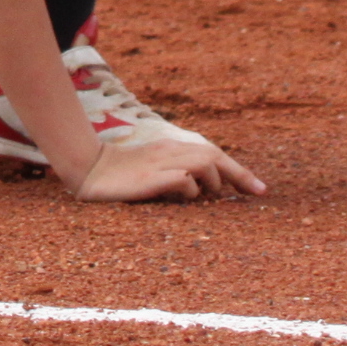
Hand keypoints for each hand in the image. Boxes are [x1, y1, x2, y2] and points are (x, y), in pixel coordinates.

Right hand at [68, 131, 266, 203]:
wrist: (86, 170)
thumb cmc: (119, 176)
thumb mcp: (153, 174)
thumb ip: (177, 177)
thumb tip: (202, 190)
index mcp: (171, 149)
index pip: (213, 153)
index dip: (239, 171)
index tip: (260, 189)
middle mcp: (170, 152)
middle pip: (214, 155)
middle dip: (239, 174)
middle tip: (256, 193)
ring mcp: (160, 164)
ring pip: (204, 162)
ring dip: (214, 181)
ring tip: (206, 196)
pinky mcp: (150, 178)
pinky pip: (183, 178)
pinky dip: (191, 188)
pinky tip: (184, 196)